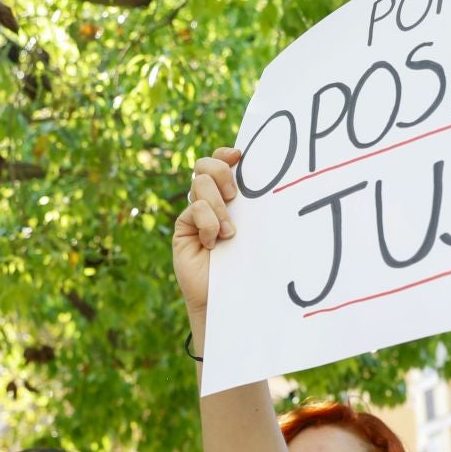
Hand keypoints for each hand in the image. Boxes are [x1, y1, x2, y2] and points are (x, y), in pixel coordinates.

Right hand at [171, 147, 241, 317]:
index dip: (225, 154)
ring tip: (229, 232)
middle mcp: (210, 201)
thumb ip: (253, 205)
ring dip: (219, 206)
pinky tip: (213, 243)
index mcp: (229, 197)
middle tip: (235, 197)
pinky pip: (194, 208)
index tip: (240, 156)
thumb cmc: (250, 264)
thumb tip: (267, 177)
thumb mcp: (256, 228)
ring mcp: (194, 214)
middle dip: (221, 173)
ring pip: (199, 183)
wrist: (230, 296)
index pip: (221, 162)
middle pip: (204, 165)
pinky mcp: (183, 228)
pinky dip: (208, 223)